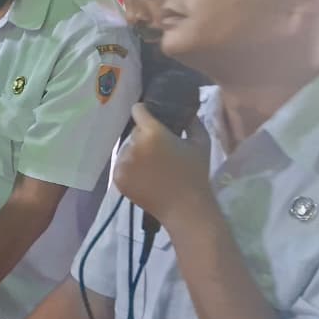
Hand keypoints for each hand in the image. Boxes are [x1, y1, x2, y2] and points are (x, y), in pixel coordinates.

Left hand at [113, 103, 213, 225]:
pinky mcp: (118, 178)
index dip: (144, 111)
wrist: (185, 208)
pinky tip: (145, 177)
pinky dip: (130, 168)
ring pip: (127, 149)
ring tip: (153, 166)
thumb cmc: (195, 174)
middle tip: (159, 150)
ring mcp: (123, 163)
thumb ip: (192, 122)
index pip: (138, 111)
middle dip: (144, 137)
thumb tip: (185, 112)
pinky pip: (122, 165)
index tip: (150, 117)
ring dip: (136, 153)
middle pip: (134, 132)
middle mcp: (134, 145)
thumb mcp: (201, 143)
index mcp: (153, 133)